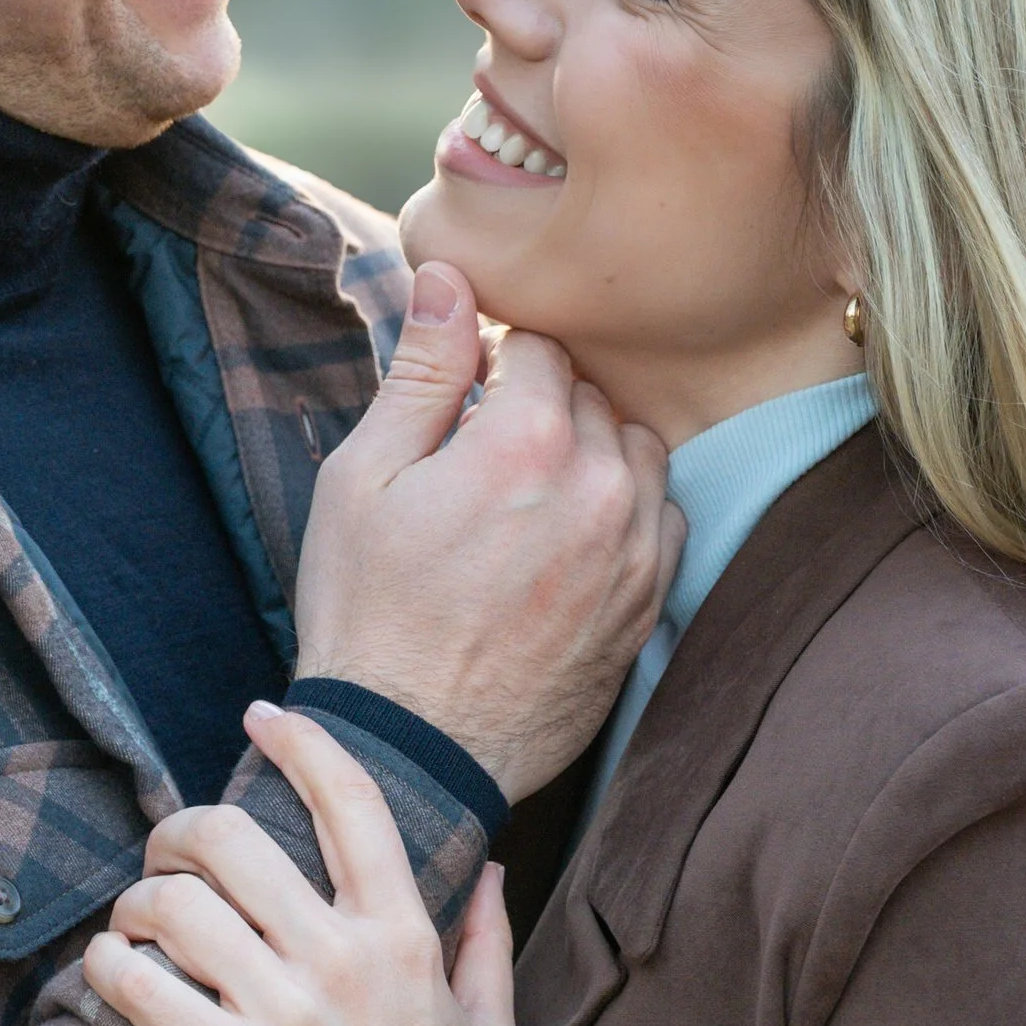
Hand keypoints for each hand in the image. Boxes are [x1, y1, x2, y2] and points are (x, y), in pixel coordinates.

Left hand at [82, 701, 518, 1025]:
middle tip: (163, 856)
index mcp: (406, 939)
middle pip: (231, 837)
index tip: (260, 717)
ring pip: (174, 904)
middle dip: (177, 831)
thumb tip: (494, 867)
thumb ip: (487, 943)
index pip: (351, 803)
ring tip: (135, 928)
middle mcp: (345, 961)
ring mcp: (287, 1014)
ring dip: (137, 904)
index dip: (300, 742)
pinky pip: (139, 983)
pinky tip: (111, 972)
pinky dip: (108, 965)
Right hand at [294, 261, 681, 801]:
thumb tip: (450, 276)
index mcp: (526, 441)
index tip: (469, 395)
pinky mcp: (651, 601)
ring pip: (634, 450)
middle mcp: (599, 486)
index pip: (542, 342)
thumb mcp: (363, 480)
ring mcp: (636, 548)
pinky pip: (662, 517)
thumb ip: (421, 370)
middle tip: (484, 457)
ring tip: (527, 498)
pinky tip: (567, 541)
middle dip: (543, 406)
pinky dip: (623, 511)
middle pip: (592, 394)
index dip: (499, 360)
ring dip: (591, 453)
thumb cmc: (369, 614)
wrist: (411, 749)